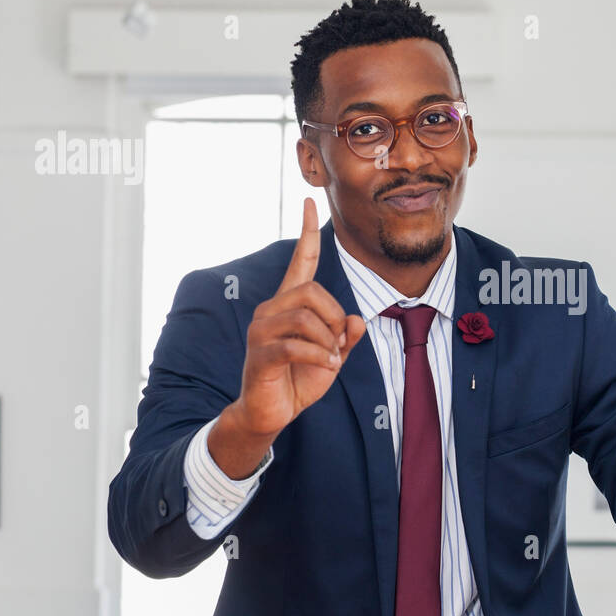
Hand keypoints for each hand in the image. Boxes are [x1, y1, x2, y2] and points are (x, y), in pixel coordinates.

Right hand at [229, 197, 366, 439]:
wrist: (272, 412)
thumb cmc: (299, 379)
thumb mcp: (333, 356)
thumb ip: (346, 336)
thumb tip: (356, 320)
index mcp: (290, 305)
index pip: (301, 261)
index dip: (307, 233)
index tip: (308, 203)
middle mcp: (271, 310)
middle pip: (312, 291)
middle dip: (334, 317)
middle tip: (338, 343)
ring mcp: (261, 330)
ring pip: (305, 317)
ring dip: (328, 340)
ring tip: (330, 358)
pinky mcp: (259, 354)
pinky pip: (295, 344)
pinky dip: (319, 355)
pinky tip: (325, 365)